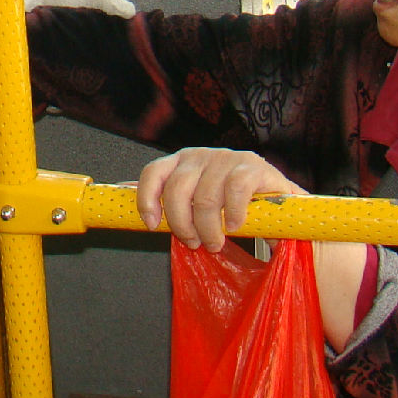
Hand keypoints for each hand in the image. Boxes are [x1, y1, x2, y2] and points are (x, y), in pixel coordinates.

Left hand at [137, 148, 304, 251]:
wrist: (279, 208)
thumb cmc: (229, 208)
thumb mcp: (193, 202)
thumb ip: (163, 197)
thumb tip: (119, 190)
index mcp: (181, 161)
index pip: (152, 172)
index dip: (147, 200)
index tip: (151, 226)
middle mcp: (200, 155)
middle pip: (177, 189)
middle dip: (182, 224)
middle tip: (195, 243)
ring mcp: (227, 157)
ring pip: (205, 196)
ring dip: (208, 228)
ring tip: (216, 242)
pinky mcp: (253, 165)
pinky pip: (234, 190)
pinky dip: (232, 213)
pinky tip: (235, 225)